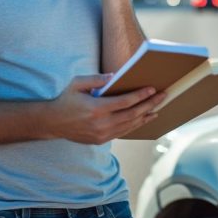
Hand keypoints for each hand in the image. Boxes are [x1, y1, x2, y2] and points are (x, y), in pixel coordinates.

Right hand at [48, 74, 166, 143]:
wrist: (53, 123)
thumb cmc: (66, 99)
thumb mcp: (77, 83)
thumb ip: (96, 79)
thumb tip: (115, 76)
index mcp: (95, 108)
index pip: (125, 102)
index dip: (140, 96)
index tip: (152, 89)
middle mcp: (101, 123)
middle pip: (132, 114)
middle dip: (150, 104)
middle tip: (163, 95)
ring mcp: (102, 134)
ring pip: (130, 125)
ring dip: (146, 115)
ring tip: (159, 107)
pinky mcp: (102, 140)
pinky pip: (124, 132)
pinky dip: (136, 124)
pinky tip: (145, 118)